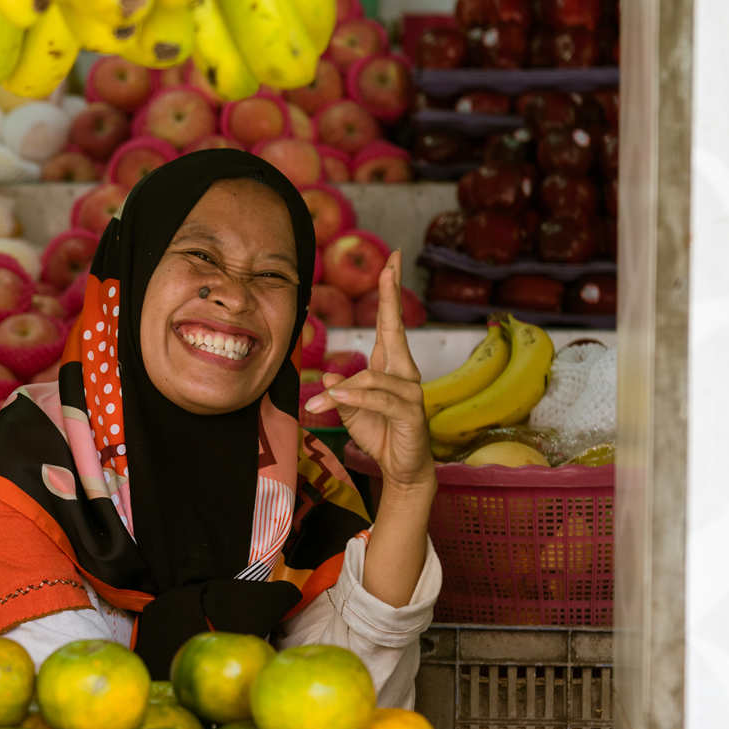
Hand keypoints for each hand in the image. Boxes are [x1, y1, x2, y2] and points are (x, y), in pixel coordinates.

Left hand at [304, 251, 434, 494]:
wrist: (402, 467)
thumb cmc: (379, 433)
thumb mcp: (351, 409)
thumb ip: (341, 391)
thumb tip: (329, 376)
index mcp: (390, 365)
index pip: (388, 323)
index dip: (389, 293)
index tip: (390, 261)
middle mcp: (404, 372)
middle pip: (396, 329)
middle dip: (392, 297)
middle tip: (390, 266)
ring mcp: (410, 392)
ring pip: (374, 376)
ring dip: (344, 388)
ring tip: (319, 401)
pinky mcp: (410, 414)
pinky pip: (379, 400)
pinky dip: (355, 398)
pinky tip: (335, 399)